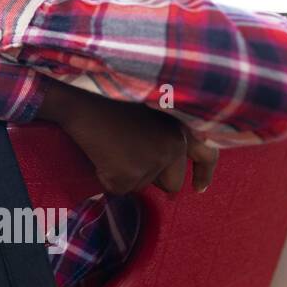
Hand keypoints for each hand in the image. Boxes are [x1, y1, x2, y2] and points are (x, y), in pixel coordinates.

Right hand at [36, 78, 218, 195]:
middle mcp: (174, 147)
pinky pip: (118, 189)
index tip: (199, 188)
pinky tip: (98, 155)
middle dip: (154, 179)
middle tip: (132, 169)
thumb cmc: (109, 96)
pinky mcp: (129, 175)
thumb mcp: (152, 106)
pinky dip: (106, 178)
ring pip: (141, 186)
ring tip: (109, 148)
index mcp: (181, 127)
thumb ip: (170, 130)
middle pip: (172, 183)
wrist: (79, 97)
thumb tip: (179, 162)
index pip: (207, 156)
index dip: (203, 174)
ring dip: (125, 174)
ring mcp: (152, 162)